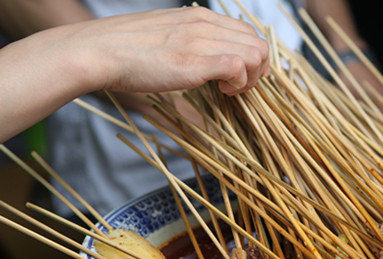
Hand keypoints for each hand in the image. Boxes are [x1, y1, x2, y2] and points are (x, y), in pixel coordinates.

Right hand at [67, 6, 269, 95]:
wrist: (98, 50)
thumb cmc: (126, 52)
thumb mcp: (166, 40)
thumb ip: (189, 47)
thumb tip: (202, 69)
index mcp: (199, 16)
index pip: (246, 31)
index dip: (251, 56)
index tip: (240, 75)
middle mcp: (204, 24)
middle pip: (257, 42)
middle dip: (257, 69)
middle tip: (238, 86)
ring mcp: (202, 40)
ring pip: (255, 53)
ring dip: (250, 77)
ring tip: (229, 90)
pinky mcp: (196, 60)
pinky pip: (239, 66)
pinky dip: (239, 83)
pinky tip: (222, 91)